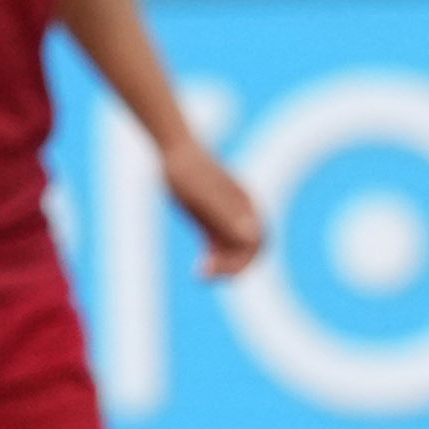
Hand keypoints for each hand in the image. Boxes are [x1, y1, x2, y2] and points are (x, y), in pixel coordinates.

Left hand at [164, 134, 265, 279]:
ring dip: (221, 265)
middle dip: (232, 267)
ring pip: (232, 249)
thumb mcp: (204, 196)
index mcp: (248, 206)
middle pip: (247, 249)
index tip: (218, 273)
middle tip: (207, 278)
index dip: (242, 261)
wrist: (172, 150)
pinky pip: (218, 244)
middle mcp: (242, 213)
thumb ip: (227, 216)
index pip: (256, 242)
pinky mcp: (211, 218)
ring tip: (200, 275)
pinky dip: (213, 257)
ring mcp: (227, 216)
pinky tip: (199, 266)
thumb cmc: (187, 171)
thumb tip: (253, 238)